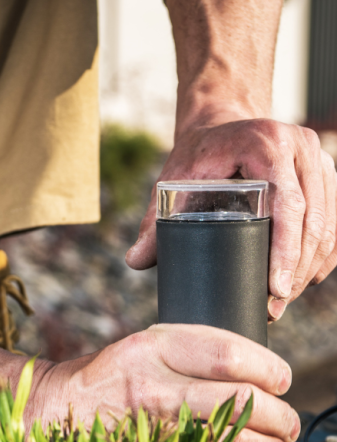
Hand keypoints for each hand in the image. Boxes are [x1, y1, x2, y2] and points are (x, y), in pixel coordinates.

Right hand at [25, 324, 299, 441]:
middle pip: (241, 400)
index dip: (270, 369)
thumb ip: (192, 351)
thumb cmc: (107, 377)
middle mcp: (152, 387)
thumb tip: (259, 371)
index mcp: (151, 348)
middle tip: (288, 421)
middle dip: (280, 415)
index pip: (229, 355)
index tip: (280, 379)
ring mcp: (151, 430)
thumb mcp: (141, 344)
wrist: (56, 411)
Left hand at [127, 116, 336, 320]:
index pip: (288, 204)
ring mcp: (320, 158)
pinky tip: (308, 278)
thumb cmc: (197, 154)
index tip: (275, 288)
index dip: (286, 251)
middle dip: (298, 269)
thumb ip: (155, 220)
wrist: (221, 124)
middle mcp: (301, 147)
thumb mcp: (173, 181)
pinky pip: (335, 218)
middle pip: (315, 219)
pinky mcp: (327, 173)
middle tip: (276, 305)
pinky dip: (324, 251)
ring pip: (329, 222)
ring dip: (311, 266)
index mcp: (267, 145)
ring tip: (285, 299)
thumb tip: (135, 261)